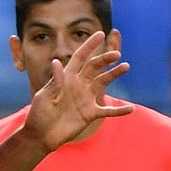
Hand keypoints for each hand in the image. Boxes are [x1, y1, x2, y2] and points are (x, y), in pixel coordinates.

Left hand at [25, 30, 131, 150]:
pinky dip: (119, 110)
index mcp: (66, 77)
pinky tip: (131, 108)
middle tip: (116, 54)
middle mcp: (78, 85)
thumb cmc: (39, 114)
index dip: (89, 46)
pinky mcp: (90, 113)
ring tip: (125, 66)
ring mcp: (86, 98)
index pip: (80, 57)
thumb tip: (57, 62)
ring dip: (114, 74)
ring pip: (103, 83)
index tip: (100, 34)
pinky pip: (107, 110)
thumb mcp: (44, 97)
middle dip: (105, 59)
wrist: (42, 135)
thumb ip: (55, 82)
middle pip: (94, 67)